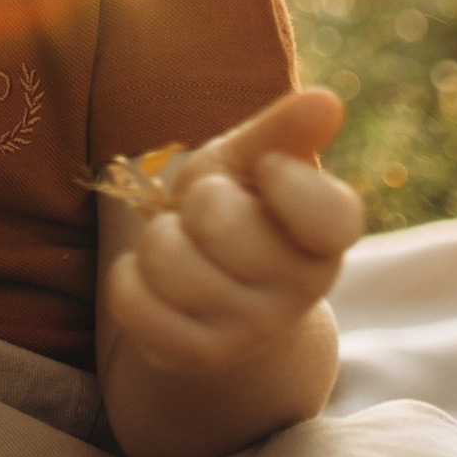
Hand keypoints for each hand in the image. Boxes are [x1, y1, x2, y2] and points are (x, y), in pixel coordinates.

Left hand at [105, 83, 362, 381]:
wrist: (217, 292)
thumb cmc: (239, 208)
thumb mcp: (255, 160)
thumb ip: (284, 132)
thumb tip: (324, 100)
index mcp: (328, 237)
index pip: (329, 215)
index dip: (287, 181)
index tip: (266, 169)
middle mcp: (300, 291)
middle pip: (218, 221)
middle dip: (195, 201)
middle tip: (207, 211)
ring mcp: (251, 330)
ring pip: (168, 262)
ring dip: (158, 238)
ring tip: (181, 243)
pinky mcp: (198, 356)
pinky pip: (133, 304)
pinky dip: (126, 280)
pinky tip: (151, 279)